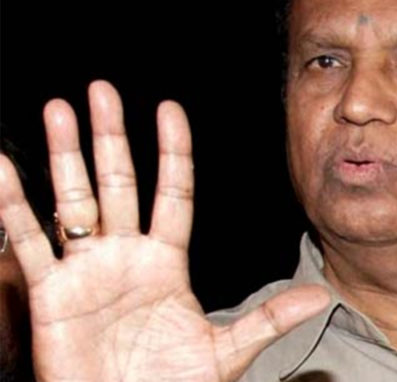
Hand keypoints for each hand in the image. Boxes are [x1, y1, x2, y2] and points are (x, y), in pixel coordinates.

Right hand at [0, 81, 328, 380]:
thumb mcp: (227, 350)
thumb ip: (268, 319)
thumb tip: (321, 298)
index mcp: (167, 262)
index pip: (172, 192)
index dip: (172, 151)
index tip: (168, 108)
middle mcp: (126, 256)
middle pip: (118, 182)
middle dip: (110, 136)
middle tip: (101, 90)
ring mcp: (87, 271)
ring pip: (73, 200)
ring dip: (66, 155)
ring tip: (57, 109)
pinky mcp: (52, 293)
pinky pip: (28, 242)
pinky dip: (13, 206)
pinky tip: (4, 171)